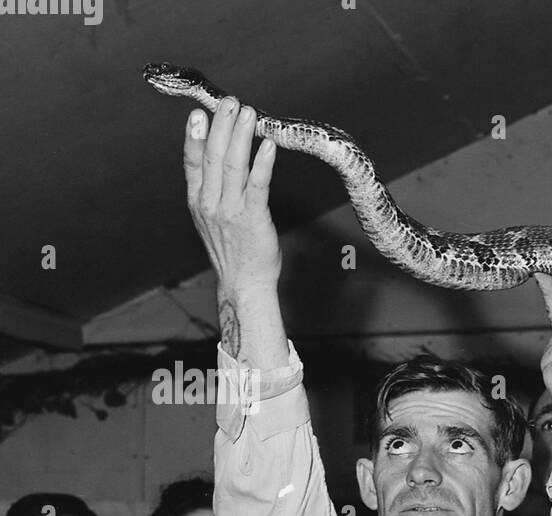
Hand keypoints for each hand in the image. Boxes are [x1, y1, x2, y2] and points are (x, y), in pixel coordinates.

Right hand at [184, 98, 280, 299]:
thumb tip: (219, 160)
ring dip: (241, 137)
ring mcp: (229, 212)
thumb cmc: (234, 251)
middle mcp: (209, 204)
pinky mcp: (252, 220)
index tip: (199, 113)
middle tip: (230, 102)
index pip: (192, 163)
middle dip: (222, 126)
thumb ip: (212, 191)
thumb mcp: (212, 218)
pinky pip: (257, 186)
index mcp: (197, 202)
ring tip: (248, 114)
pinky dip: (262, 164)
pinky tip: (267, 146)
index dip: (195, 136)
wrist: (243, 285)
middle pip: (213, 157)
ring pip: (233, 166)